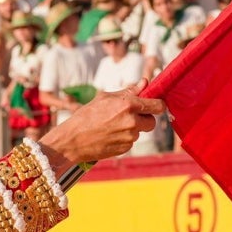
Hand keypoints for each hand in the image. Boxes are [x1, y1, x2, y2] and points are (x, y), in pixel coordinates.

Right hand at [39, 80, 164, 171]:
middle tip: (130, 116)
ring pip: (140, 132)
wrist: (73, 140)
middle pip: (152, 121)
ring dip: (132, 129)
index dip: (158, 105)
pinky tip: (110, 135)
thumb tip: (145, 82)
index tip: (155, 105)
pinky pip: (131, 141)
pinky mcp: (126, 148)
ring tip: (112, 126)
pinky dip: (124, 138)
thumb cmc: (87, 115)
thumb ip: (129, 91)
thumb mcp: (105, 98)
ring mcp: (129, 137)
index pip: (158, 105)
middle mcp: (132, 121)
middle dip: (144, 119)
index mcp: (128, 105)